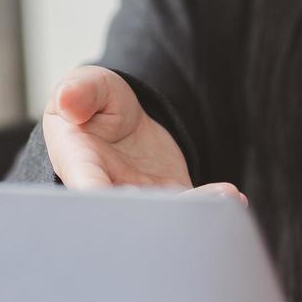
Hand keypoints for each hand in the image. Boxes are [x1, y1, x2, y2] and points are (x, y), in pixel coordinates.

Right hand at [40, 65, 243, 201]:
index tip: (127, 195)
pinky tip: (232, 197)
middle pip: (130, 214)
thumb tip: (68, 103)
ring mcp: (142, 198)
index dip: (103, 198)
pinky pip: (190, 208)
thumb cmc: (94, 104)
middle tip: (186, 199)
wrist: (123, 119)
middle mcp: (111, 190)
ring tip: (225, 197)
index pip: (88, 190)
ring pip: (165, 216)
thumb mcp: (86, 86)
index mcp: (80, 165)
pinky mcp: (170, 197)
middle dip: (156, 214)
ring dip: (195, 210)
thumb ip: (80, 91)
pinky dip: (211, 205)